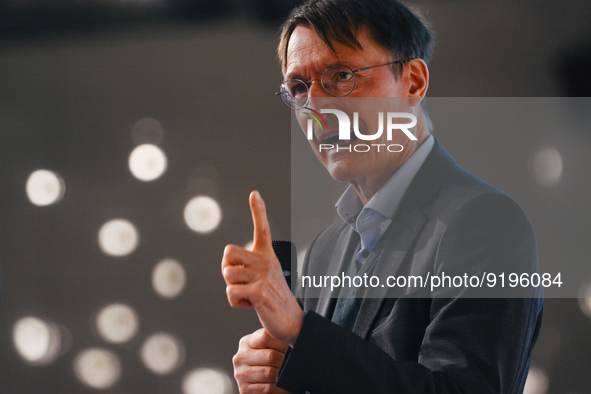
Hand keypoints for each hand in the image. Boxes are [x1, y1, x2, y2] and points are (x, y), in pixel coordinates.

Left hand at [222, 191, 303, 345]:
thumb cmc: (274, 300)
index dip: (258, 210)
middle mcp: (266, 261)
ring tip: (249, 296)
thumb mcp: (265, 278)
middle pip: (227, 255)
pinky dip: (236, 302)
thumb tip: (229, 269)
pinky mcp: (259, 291)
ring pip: (227, 276)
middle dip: (228, 271)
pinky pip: (231, 292)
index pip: (263, 228)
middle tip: (242, 283)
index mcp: (267, 255)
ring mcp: (263, 276)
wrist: (291, 322)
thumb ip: (248, 269)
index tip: (254, 193)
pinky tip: (250, 305)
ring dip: (233, 290)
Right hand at [233, 328, 289, 393]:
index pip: (266, 336)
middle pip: (270, 356)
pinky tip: (285, 386)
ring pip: (269, 373)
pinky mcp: (244, 390)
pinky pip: (268, 388)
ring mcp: (240, 374)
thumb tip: (294, 335)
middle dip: (286, 360)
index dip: (283, 341)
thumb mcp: (270, 346)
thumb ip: (276, 338)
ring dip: (284, 375)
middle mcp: (240, 357)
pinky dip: (280, 388)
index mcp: (246, 342)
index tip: (293, 345)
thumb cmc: (270, 362)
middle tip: (297, 362)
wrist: (262, 383)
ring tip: (292, 374)